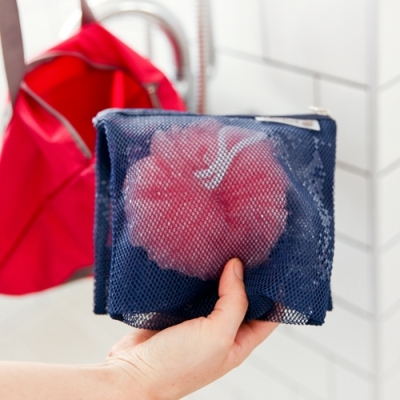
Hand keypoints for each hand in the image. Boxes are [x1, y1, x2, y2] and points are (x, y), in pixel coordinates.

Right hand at [106, 258, 278, 399]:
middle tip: (249, 251)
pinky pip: (194, 290)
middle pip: (242, 300)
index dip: (274, 293)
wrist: (131, 373)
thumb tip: (237, 268)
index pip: (267, 316)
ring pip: (217, 292)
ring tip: (227, 249)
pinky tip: (200, 262)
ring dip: (221, 274)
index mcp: (238, 342)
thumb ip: (233, 302)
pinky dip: (199, 277)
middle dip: (247, 278)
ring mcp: (199, 321)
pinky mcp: (179, 311)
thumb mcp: (217, 336)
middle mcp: (221, 331)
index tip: (274, 266)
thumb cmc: (176, 366)